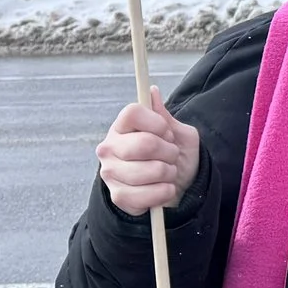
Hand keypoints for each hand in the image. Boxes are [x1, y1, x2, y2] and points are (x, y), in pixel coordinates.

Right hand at [95, 88, 198, 215]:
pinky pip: (149, 193)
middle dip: (169, 151)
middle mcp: (109, 147)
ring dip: (169, 173)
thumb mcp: (178, 134)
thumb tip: (152, 91)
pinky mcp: (117, 196)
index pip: (132, 112)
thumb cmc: (176, 158)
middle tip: (171, 156)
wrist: (176, 190)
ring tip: (167, 173)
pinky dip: (165, 192)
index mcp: (122, 126)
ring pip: (151, 170)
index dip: (157, 123)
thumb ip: (165, 116)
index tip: (167, 133)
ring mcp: (109, 172)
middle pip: (145, 143)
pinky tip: (163, 189)